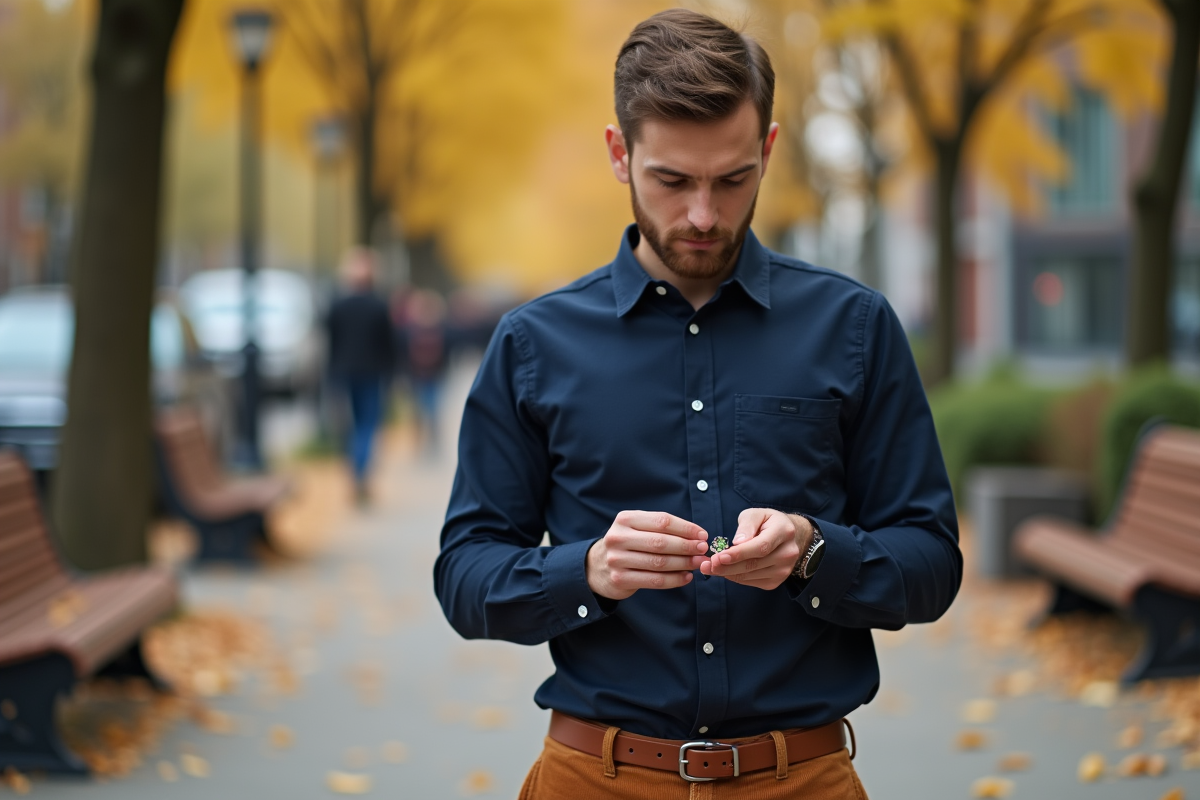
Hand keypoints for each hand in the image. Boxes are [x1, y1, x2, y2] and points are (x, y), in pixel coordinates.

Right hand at [587, 511, 709, 599]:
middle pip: (661, 542)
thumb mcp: (637, 528)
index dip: (686, 528)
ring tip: (698, 563)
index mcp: (626, 519)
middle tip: (703, 549)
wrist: (596, 566)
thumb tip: (697, 535)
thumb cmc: (627, 544)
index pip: (662, 521)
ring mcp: (617, 559)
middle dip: (687, 546)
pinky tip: (686, 577)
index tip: (702, 534)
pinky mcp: (620, 579)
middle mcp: (619, 537)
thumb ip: (662, 529)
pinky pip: (654, 580)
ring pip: (659, 562)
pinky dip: (674, 580)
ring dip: (684, 564)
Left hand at [700, 509, 810, 589]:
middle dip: (728, 566)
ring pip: (751, 575)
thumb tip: (737, 542)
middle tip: (708, 565)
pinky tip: (725, 571)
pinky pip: (752, 582)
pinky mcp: (777, 581)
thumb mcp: (756, 514)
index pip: (760, 547)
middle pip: (754, 564)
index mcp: (784, 532)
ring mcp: (784, 570)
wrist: (786, 536)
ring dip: (728, 573)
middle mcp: (787, 553)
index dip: (739, 554)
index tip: (720, 556)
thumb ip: (746, 526)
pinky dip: (736, 577)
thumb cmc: (767, 522)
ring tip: (711, 568)